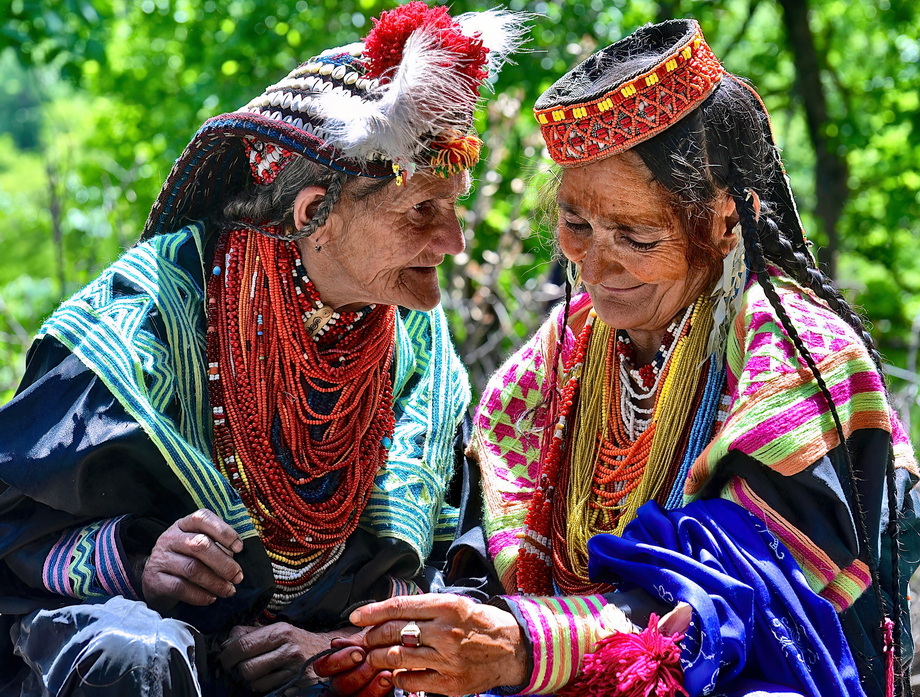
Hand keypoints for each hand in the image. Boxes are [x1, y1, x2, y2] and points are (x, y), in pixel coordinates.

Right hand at [141, 508, 243, 612]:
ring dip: (215, 582)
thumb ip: (217, 547)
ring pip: (192, 569)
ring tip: (229, 590)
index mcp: (184, 524)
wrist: (153, 578)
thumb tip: (236, 559)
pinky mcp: (154, 580)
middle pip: (200, 545)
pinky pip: (180, 588)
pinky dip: (200, 595)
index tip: (239, 548)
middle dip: (224, 563)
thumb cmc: (185, 558)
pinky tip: (211, 598)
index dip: (224, 532)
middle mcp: (170, 538)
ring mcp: (160, 558)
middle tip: (238, 577)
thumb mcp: (198, 546)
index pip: (203, 519)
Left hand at [219, 623, 342, 692]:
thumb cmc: (295, 640)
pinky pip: (269, 691)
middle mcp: (289, 648)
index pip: (243, 646)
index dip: (228, 656)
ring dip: (251, 681)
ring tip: (258, 672)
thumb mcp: (275, 630)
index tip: (225, 659)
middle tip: (238, 668)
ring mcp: (295, 668)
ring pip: (256, 684)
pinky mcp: (299, 683)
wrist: (326, 650)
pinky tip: (269, 679)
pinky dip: (264, 687)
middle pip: (247, 668)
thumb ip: (249, 633)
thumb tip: (226, 644)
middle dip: (237, 671)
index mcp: (280, 631)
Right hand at [314, 637, 394, 696]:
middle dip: (358, 674)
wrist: (395, 647)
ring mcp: (354, 690)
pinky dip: (378, 691)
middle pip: (338, 685)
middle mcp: (340, 679)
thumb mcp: (366, 637)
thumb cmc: (378, 640)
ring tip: (385, 673)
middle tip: (373, 663)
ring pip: (354, 696)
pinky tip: (389, 679)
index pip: (322, 666)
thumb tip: (336, 644)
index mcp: (334, 662)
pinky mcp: (368, 696)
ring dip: (370, 686)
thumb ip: (352, 642)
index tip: (359, 652)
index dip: (338, 661)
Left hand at [352, 593, 528, 696]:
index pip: (399, 607)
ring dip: (379, 657)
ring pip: (397, 658)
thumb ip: (425, 607)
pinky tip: (396, 671)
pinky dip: (397, 676)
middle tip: (364, 638)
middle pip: (393, 632)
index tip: (356, 616)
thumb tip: (387, 612)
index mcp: (446, 606)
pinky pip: (410, 681)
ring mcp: (447, 659)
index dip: (373, 612)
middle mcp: (445, 631)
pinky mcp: (449, 684)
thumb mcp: (455, 603)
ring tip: (374, 655)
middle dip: (372, 636)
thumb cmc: (479, 622)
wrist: (512, 649)